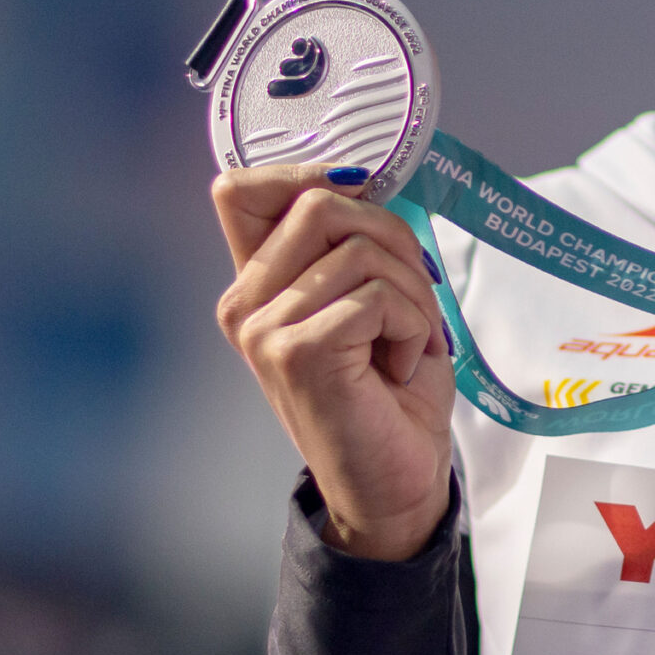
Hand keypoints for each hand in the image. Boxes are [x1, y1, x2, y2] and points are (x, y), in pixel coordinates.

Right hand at [213, 165, 454, 560]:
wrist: (399, 479)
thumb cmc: (390, 388)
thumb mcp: (370, 296)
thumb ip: (351, 240)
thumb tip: (361, 175)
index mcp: (256, 283)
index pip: (240, 188)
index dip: (308, 175)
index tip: (362, 205)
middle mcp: (244, 304)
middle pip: (320, 202)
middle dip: (392, 236)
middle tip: (413, 294)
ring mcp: (263, 330)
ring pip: (361, 249)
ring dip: (412, 292)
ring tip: (405, 341)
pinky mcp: (296, 353)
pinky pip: (378, 296)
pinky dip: (414, 326)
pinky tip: (398, 367)